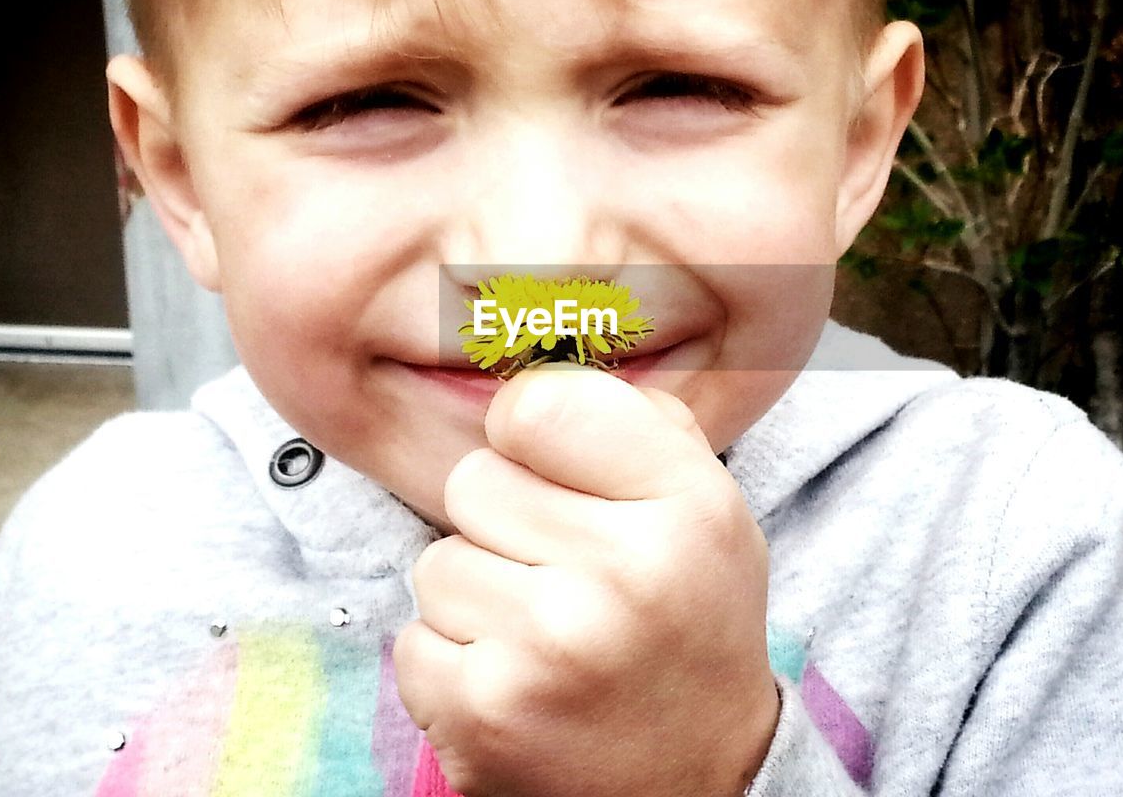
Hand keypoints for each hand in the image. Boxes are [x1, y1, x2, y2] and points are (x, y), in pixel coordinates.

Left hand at [394, 363, 779, 796]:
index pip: (537, 404)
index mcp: (687, 506)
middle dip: (503, 525)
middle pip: (474, 482)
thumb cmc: (688, 628)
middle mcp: (625, 571)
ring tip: (541, 637)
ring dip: (474, 598)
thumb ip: (642, 424)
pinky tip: (515, 685)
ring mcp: (550, 646)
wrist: (696, 785)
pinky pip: (412, 640)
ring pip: (435, 563)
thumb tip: (542, 367)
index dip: (531, 435)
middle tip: (562, 577)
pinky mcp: (486, 711)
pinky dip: (450, 664)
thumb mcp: (710, 512)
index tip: (553, 471)